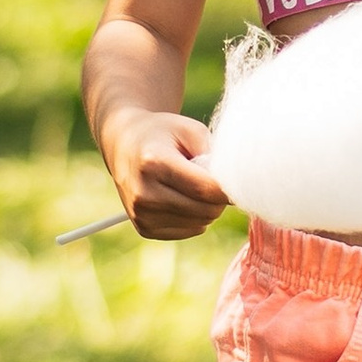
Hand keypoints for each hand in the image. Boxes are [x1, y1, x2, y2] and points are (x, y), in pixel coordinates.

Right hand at [105, 109, 228, 236]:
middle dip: (219, 197)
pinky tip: (183, 197)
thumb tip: (236, 186)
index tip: (238, 179)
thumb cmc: (163, 134)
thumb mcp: (190, 130)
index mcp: (154, 162)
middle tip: (212, 178)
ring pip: (201, 223)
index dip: (229, 188)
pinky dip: (196, 217)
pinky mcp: (144, 229)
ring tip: (194, 185)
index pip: (205, 189)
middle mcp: (143, 192)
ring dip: (208, 207)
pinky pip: (190, 231)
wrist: (123, 145)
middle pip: (205, 210)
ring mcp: (141, 214)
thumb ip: (215, 154)